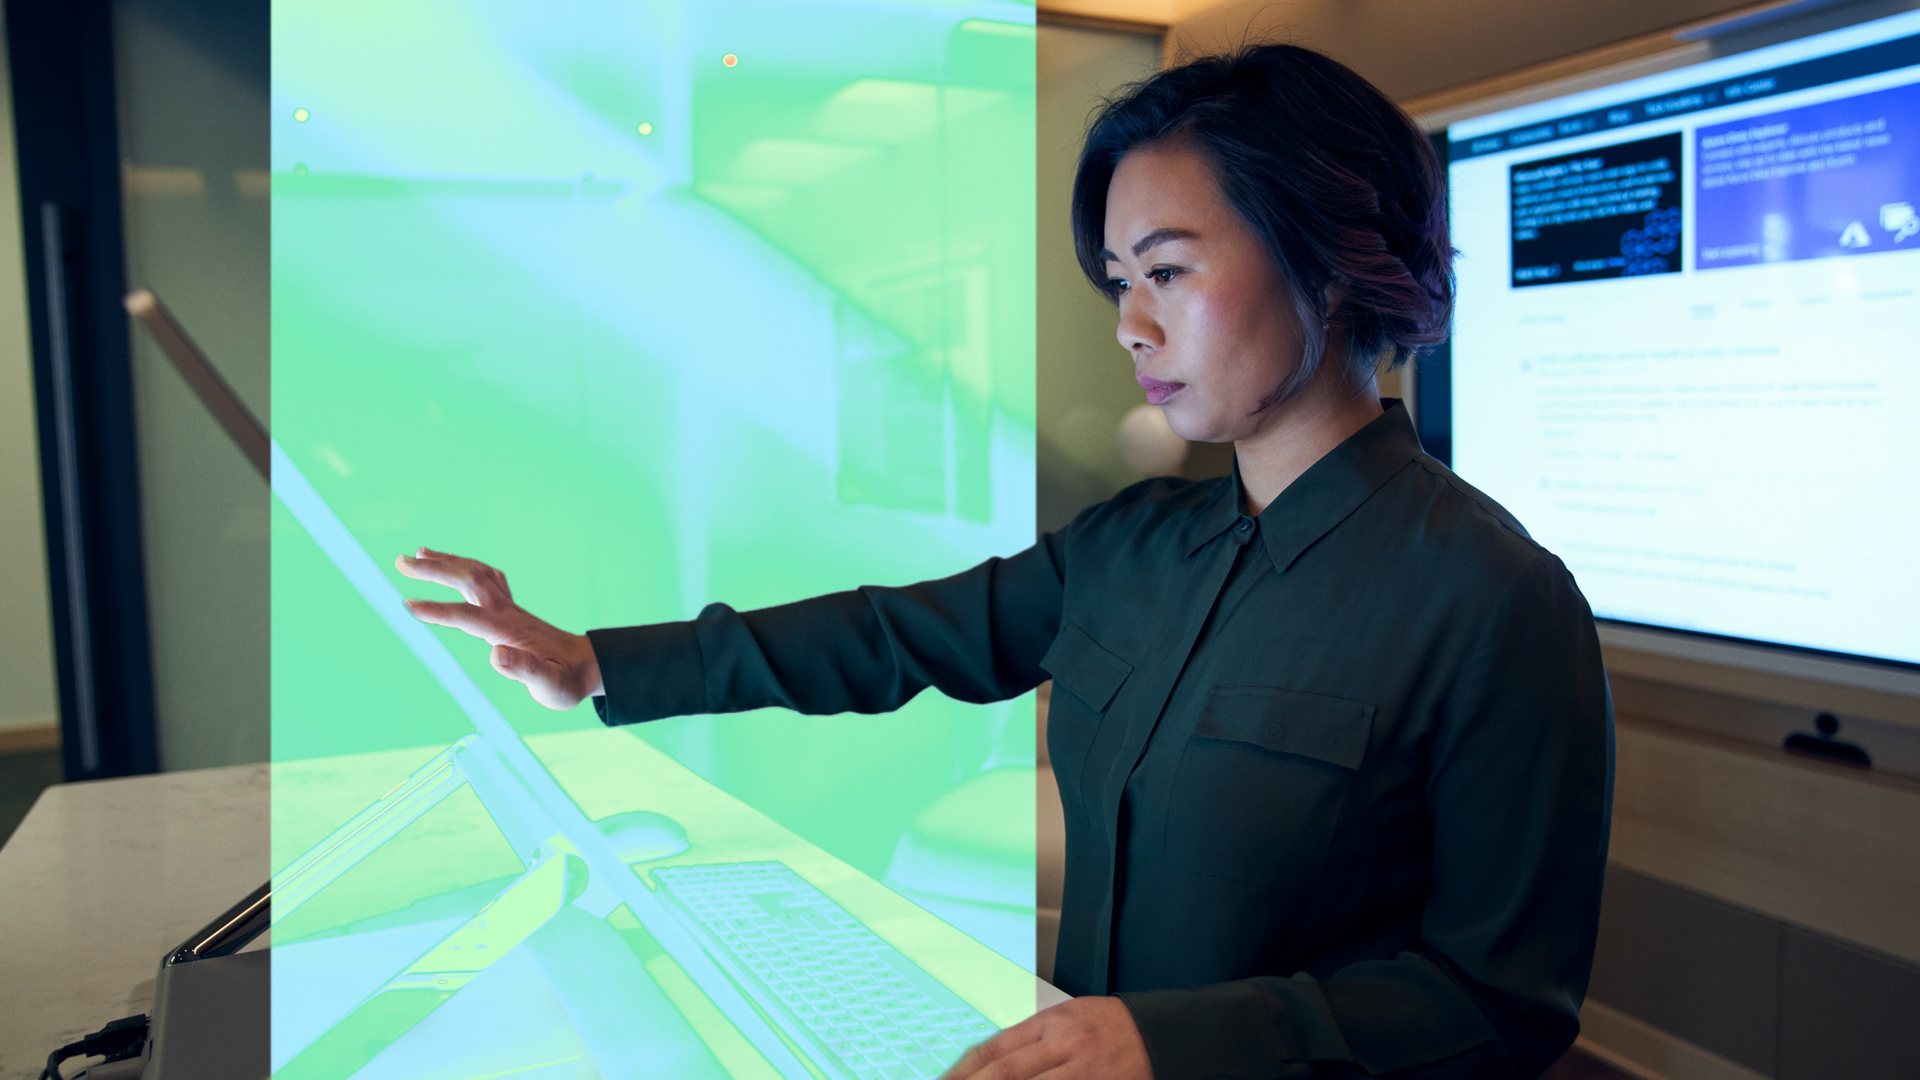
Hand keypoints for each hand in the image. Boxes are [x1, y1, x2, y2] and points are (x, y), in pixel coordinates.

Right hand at [396, 547, 603, 709]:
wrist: (587, 667)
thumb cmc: (565, 680)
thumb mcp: (549, 685)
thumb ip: (524, 670)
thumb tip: (496, 655)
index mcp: (510, 631)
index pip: (468, 617)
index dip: (439, 610)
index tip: (408, 604)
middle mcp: (508, 613)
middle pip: (469, 581)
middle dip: (435, 570)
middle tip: (400, 561)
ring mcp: (510, 608)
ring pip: (477, 574)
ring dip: (448, 562)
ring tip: (419, 553)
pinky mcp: (512, 609)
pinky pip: (487, 578)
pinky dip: (467, 567)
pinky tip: (455, 566)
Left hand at [943, 997, 1150, 1079]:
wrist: (1159, 1033)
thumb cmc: (1109, 1026)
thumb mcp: (1066, 1021)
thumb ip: (1030, 1042)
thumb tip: (988, 1064)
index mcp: (1048, 1022)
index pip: (993, 1050)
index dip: (962, 1073)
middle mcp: (1062, 1044)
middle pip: (1005, 1073)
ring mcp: (1081, 1069)